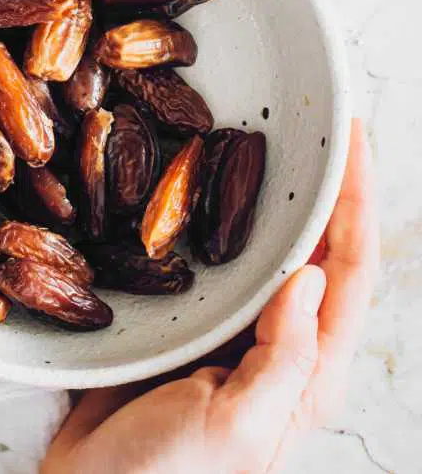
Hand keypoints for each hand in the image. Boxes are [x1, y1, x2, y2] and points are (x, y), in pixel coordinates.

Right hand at [43, 119, 377, 473]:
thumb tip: (311, 277)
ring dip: (276, 192)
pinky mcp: (193, 319)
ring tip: (272, 138)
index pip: (351, 268)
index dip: (357, 199)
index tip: (352, 137)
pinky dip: (219, 214)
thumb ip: (283, 359)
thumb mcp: (238, 427)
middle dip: (327, 183)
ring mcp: (236, 328)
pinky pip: (217, 255)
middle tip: (318, 121)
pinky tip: (205, 182)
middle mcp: (282, 342)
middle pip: (320, 246)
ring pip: (269, 244)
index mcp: (309, 371)